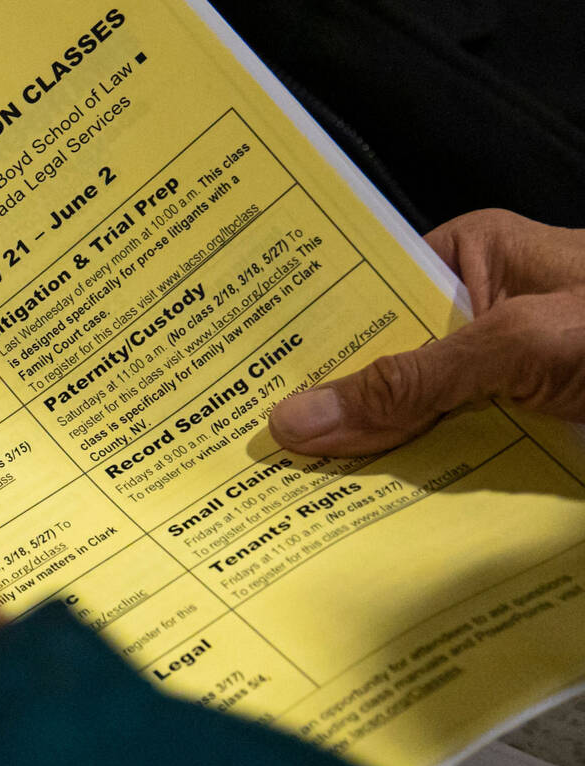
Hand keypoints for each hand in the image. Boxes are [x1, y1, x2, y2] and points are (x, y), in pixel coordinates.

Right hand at [269, 209, 584, 454]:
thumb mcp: (515, 342)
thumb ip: (413, 382)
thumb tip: (298, 418)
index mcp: (468, 259)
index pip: (364, 295)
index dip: (308, 335)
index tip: (244, 374)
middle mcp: (475, 313)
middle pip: (382, 363)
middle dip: (332, 405)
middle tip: (254, 445)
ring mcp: (498, 372)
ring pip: (412, 416)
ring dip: (371, 451)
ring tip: (288, 483)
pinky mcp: (521, 424)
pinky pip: (453, 451)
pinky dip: (422, 478)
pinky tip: (365, 505)